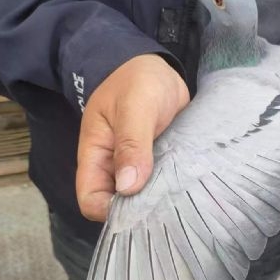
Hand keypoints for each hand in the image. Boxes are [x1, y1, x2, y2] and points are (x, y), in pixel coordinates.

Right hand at [76, 54, 189, 220]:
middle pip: (119, 206)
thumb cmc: (137, 80)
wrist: (157, 67)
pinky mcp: (159, 165)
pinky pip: (162, 186)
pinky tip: (188, 190)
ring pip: (143, 199)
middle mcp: (113, 168)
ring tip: (181, 200)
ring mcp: (138, 168)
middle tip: (168, 208)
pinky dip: (172, 189)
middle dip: (139, 212)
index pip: (91, 200)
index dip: (110, 211)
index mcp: (96, 156)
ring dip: (159, 202)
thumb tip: (128, 187)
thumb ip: (131, 144)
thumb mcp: (134, 107)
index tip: (140, 210)